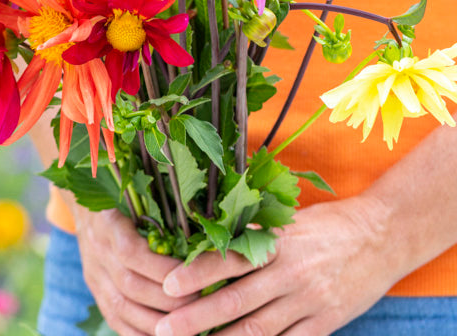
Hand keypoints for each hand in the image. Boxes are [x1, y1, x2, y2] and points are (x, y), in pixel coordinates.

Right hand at [73, 207, 196, 335]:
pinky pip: (115, 321)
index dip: (162, 269)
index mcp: (108, 224)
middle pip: (130, 285)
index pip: (132, 253)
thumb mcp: (136, 201)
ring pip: (122, 308)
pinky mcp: (96, 293)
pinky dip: (140, 334)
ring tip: (187, 325)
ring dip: (157, 322)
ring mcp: (94, 275)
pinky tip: (163, 335)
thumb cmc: (123, 203)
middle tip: (200, 303)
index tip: (193, 275)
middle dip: (168, 300)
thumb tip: (200, 239)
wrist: (87, 213)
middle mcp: (97, 251)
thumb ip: (160, 217)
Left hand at [154, 194, 400, 335]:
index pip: (228, 259)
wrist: (380, 237)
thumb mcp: (286, 221)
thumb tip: (208, 236)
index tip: (167, 284)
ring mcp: (308, 302)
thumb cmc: (324, 224)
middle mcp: (289, 273)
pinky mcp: (325, 324)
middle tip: (165, 329)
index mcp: (275, 243)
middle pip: (235, 301)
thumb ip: (251, 232)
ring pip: (258, 330)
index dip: (196, 273)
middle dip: (197, 317)